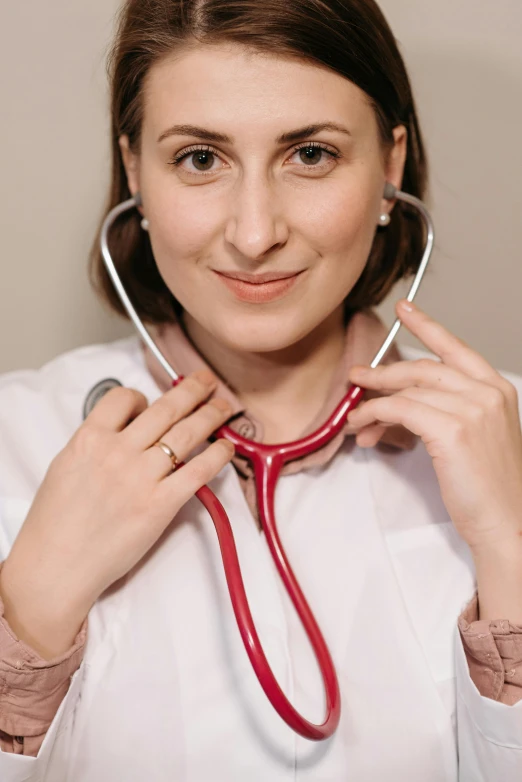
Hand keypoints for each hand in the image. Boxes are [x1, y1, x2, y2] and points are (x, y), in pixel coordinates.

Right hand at [0, 370, 233, 655]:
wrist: (56, 567)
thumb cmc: (55, 524)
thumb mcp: (65, 466)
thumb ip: (94, 442)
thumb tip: (123, 429)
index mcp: (89, 439)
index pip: (123, 398)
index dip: (142, 395)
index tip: (152, 400)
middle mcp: (117, 452)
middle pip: (165, 409)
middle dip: (192, 390)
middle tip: (208, 381)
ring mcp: (140, 478)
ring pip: (186, 433)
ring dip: (211, 415)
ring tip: (225, 406)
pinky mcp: (160, 505)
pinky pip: (197, 471)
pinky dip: (217, 455)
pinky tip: (226, 446)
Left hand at [347, 299, 521, 554]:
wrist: (508, 523)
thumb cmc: (489, 489)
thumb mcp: (473, 439)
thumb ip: (443, 413)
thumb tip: (397, 406)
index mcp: (497, 389)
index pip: (455, 349)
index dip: (428, 326)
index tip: (405, 310)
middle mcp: (487, 392)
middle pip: (423, 369)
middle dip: (384, 373)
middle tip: (357, 378)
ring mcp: (472, 408)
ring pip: (407, 389)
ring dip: (373, 402)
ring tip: (355, 417)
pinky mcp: (453, 429)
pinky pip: (399, 410)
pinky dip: (375, 415)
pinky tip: (363, 427)